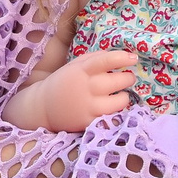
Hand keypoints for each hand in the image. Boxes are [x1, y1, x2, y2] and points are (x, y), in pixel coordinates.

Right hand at [6, 50, 137, 132]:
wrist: (43, 107)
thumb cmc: (63, 82)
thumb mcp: (74, 66)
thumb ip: (94, 58)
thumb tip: (117, 56)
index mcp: (81, 70)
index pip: (105, 61)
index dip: (121, 58)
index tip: (133, 58)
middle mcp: (86, 87)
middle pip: (117, 81)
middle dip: (128, 78)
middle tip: (128, 77)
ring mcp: (88, 106)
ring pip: (120, 101)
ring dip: (125, 96)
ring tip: (122, 94)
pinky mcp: (89, 122)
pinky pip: (111, 116)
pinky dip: (115, 111)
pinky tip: (111, 107)